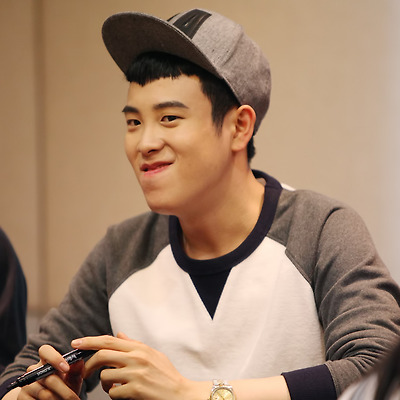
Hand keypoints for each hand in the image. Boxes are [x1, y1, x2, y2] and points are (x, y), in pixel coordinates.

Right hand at [16, 344, 82, 399]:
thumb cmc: (64, 388)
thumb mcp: (72, 379)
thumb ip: (76, 371)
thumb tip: (79, 361)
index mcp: (47, 361)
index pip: (45, 350)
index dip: (55, 358)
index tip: (66, 368)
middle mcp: (34, 370)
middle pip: (49, 378)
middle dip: (65, 391)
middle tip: (74, 399)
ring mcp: (27, 384)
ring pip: (45, 393)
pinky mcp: (21, 397)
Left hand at [72, 332, 206, 399]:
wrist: (181, 394)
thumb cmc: (167, 375)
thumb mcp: (153, 354)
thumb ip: (134, 344)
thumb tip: (119, 334)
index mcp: (139, 348)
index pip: (109, 340)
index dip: (90, 341)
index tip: (76, 343)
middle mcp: (136, 358)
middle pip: (102, 355)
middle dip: (89, 365)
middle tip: (85, 373)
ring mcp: (135, 373)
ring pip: (105, 376)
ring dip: (105, 385)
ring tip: (115, 387)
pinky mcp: (135, 390)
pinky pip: (113, 392)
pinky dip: (115, 395)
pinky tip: (124, 395)